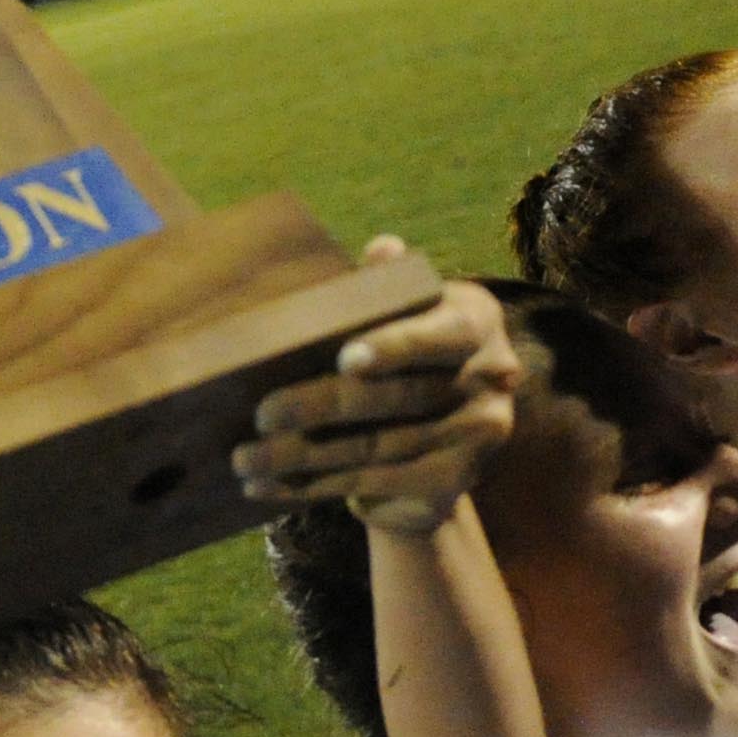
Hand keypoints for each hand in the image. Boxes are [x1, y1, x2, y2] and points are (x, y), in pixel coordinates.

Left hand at [236, 267, 518, 533]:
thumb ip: (385, 287)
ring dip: (304, 456)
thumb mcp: (396, 312)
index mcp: (475, 320)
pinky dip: (315, 486)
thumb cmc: (397, 355)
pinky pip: (376, 484)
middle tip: (262, 415)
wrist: (434, 440)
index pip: (443, 334)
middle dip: (322, 407)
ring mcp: (478, 435)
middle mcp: (491, 376)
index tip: (345, 359)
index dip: (396, 347)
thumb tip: (383, 250)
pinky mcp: (455, 482)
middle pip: (399, 397)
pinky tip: (267, 486)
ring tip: (246, 459)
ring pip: (379, 448)